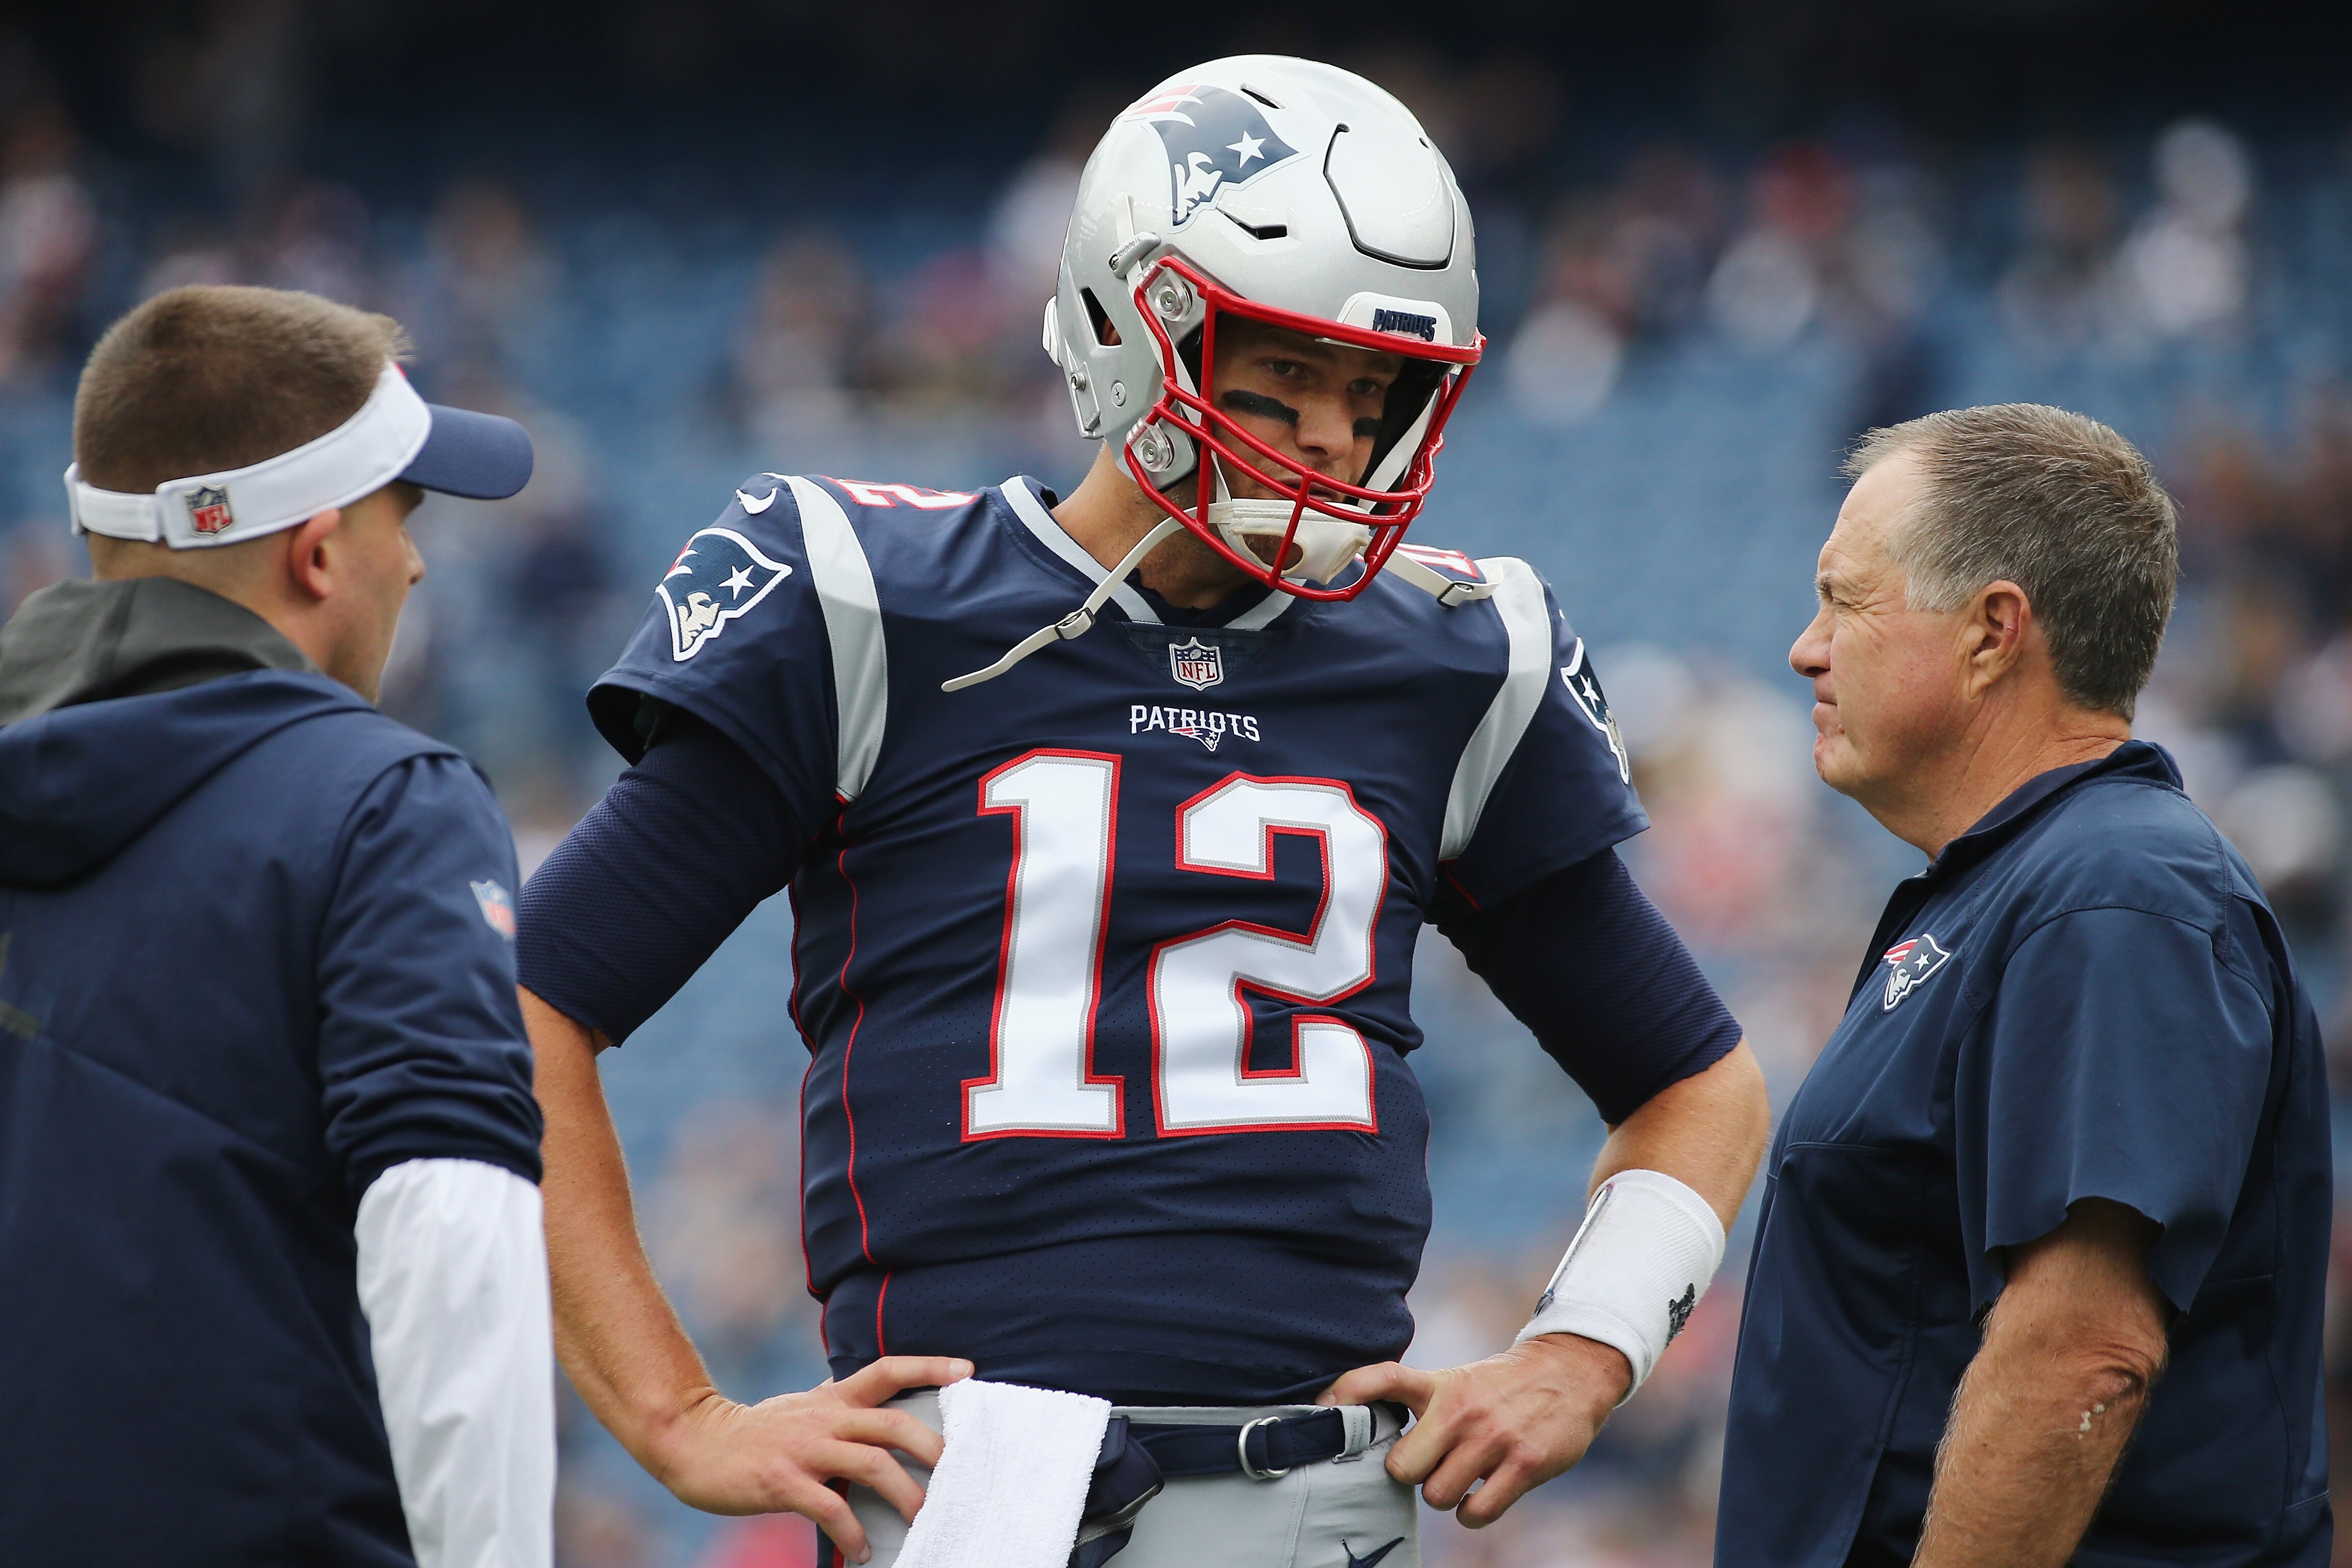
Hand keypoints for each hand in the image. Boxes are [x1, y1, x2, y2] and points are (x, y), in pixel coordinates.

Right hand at [645, 1355, 971, 1562]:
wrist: (697, 1443)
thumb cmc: (759, 1434)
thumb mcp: (806, 1411)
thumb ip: (844, 1413)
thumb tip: (887, 1425)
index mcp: (834, 1398)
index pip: (888, 1370)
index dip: (929, 1366)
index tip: (967, 1372)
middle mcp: (825, 1418)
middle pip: (893, 1424)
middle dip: (933, 1449)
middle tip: (958, 1475)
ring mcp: (804, 1449)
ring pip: (871, 1464)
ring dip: (904, 1495)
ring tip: (922, 1519)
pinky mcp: (782, 1481)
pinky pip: (830, 1508)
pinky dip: (852, 1533)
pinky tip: (863, 1550)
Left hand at [1319, 1334, 1629, 1525]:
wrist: (1570, 1373)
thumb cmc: (1499, 1387)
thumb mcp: (1455, 1382)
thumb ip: (1418, 1404)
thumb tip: (1369, 1441)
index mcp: (1439, 1386)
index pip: (1382, 1378)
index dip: (1347, 1393)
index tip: (1323, 1410)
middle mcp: (1461, 1410)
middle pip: (1401, 1468)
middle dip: (1410, 1475)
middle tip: (1430, 1466)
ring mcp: (1493, 1438)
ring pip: (1437, 1495)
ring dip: (1445, 1495)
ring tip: (1462, 1477)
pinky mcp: (1524, 1464)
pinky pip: (1476, 1513)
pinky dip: (1472, 1514)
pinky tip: (1482, 1495)